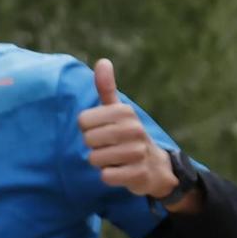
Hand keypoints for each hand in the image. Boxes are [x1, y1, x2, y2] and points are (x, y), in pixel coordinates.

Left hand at [78, 58, 177, 199]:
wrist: (153, 165)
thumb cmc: (127, 135)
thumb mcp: (117, 111)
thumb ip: (106, 88)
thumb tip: (102, 61)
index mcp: (125, 112)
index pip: (83, 121)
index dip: (87, 129)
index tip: (102, 130)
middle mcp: (134, 129)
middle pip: (88, 140)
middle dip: (93, 146)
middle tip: (109, 146)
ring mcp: (137, 152)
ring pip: (94, 159)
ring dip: (101, 162)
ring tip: (116, 158)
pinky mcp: (138, 173)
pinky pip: (106, 176)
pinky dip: (109, 176)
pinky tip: (121, 171)